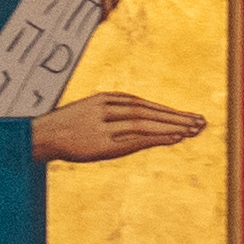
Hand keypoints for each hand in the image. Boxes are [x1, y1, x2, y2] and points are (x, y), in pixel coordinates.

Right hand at [33, 93, 206, 163]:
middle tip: (202, 122)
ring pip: (146, 124)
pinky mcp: (104, 144)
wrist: (42, 136)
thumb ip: (111, 116)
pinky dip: (157, 137)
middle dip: (176, 117)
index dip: (167, 111)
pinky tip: (174, 138)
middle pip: (149, 111)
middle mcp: (108, 109)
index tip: (189, 117)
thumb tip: (134, 123)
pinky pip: (136, 139)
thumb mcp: (89, 115)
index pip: (143, 104)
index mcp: (105, 99)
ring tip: (194, 130)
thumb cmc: (66, 128)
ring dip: (172, 126)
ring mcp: (106, 126)